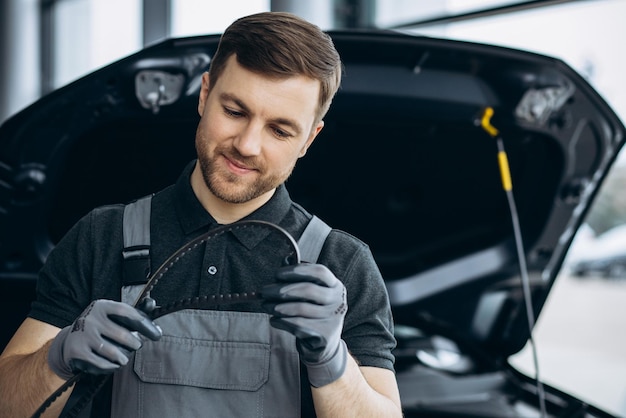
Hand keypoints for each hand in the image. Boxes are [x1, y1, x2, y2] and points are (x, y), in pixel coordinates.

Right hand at [47, 300, 161, 378]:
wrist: (69, 340)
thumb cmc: (101, 326)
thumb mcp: (113, 315)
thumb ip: (133, 311)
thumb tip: (152, 303)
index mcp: (102, 306)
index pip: (127, 312)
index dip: (144, 324)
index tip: (157, 335)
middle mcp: (91, 318)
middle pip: (122, 335)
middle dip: (134, 344)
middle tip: (137, 346)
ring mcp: (82, 335)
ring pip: (113, 352)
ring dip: (124, 357)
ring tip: (125, 357)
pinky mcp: (77, 351)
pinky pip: (102, 363)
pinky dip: (111, 366)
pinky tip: (114, 365)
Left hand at [261, 263, 347, 386]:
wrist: (325, 344)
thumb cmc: (313, 313)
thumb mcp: (310, 294)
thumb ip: (299, 277)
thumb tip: (285, 259)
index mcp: (335, 285)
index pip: (319, 272)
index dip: (298, 270)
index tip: (277, 274)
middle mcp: (338, 300)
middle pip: (308, 290)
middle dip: (282, 290)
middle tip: (264, 291)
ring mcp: (333, 318)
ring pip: (301, 309)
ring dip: (278, 307)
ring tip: (265, 306)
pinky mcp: (325, 334)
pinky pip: (298, 325)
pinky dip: (282, 322)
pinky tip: (273, 320)